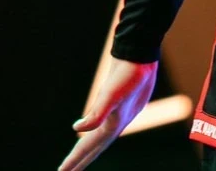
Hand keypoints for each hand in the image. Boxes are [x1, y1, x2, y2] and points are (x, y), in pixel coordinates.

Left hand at [57, 56, 158, 170]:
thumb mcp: (111, 95)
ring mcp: (117, 115)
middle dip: (80, 161)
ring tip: (78, 158)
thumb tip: (76, 129)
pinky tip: (88, 129)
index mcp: (111, 125)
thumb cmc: (128, 75)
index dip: (74, 160)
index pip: (88, 147)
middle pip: (93, 147)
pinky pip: (101, 124)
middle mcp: (114, 123)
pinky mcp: (118, 104)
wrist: (141, 55)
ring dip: (87, 148)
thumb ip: (96, 114)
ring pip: (98, 137)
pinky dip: (92, 130)